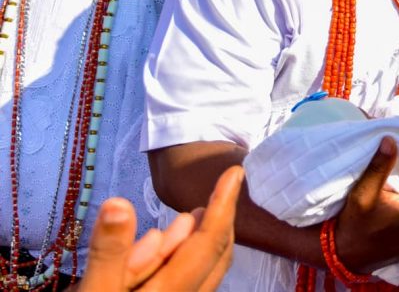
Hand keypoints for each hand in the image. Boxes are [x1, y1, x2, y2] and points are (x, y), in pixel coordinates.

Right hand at [78, 166, 243, 290]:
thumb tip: (119, 203)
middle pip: (215, 255)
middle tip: (222, 190)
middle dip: (220, 220)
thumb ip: (108, 253)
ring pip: (202, 269)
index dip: (224, 203)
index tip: (235, 173)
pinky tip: (163, 247)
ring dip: (199, 239)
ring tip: (198, 214)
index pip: (208, 241)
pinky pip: (184, 283)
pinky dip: (179, 259)